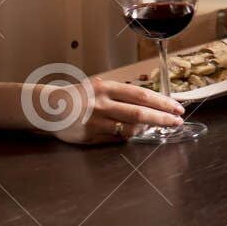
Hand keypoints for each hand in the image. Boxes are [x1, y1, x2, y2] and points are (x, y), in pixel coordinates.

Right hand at [47, 77, 185, 144]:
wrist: (48, 108)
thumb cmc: (78, 96)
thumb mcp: (98, 87)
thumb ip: (120, 94)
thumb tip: (149, 101)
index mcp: (106, 87)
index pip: (140, 95)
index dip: (161, 102)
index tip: (177, 107)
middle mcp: (102, 103)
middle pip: (139, 113)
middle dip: (162, 118)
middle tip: (178, 121)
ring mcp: (95, 122)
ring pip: (129, 128)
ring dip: (148, 129)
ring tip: (160, 127)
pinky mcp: (90, 136)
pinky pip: (116, 138)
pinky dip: (130, 136)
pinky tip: (139, 134)